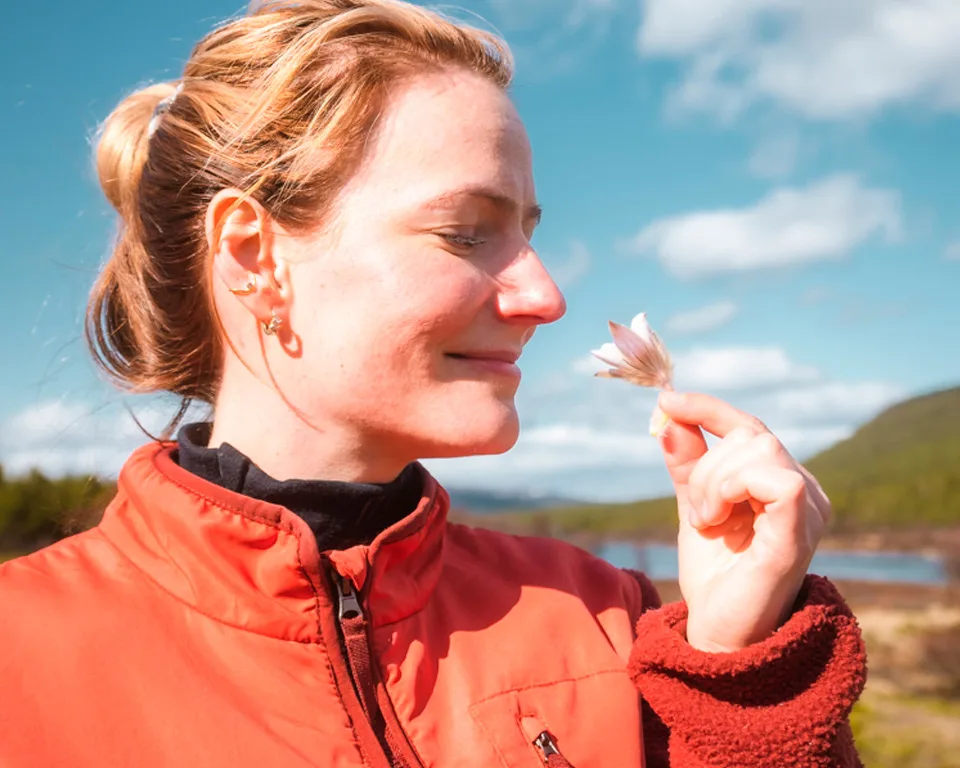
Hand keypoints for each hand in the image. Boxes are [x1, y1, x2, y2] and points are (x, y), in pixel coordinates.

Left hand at [656, 391, 830, 652]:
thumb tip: (669, 414)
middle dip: (706, 466)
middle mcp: (806, 491)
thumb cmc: (714, 574)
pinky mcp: (801, 531)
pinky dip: (733, 487)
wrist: (719, 632)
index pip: (751, 427)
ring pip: (759, 449)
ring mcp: (810, 511)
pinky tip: (718, 519)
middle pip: (751, 435)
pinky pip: (778, 479)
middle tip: (696, 511)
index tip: (667, 400)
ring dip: (714, 480)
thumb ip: (687, 462)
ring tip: (707, 521)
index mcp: (782, 483)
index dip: (710, 408)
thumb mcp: (694, 505)